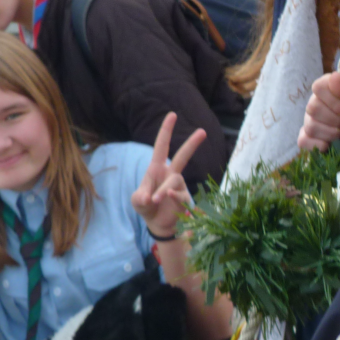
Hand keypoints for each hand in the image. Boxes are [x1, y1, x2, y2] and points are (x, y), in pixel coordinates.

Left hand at [132, 113, 205, 239]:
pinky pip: (180, 195)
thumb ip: (139, 197)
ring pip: (174, 180)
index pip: (162, 146)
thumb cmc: (146, 206)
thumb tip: (149, 197)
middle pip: (183, 156)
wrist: (157, 224)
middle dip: (192, 144)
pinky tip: (167, 198)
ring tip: (154, 200)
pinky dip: (172, 197)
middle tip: (203, 132)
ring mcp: (179, 186)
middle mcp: (170, 174)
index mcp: (157, 168)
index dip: (166, 130)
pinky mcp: (184, 199)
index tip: (172, 115)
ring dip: (163, 190)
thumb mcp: (137, 201)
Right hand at [297, 72, 339, 151]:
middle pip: (312, 108)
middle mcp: (314, 101)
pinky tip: (330, 144)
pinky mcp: (307, 136)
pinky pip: (303, 141)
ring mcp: (309, 119)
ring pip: (311, 126)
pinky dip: (318, 144)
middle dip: (335, 119)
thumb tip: (334, 75)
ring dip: (331, 133)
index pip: (317, 88)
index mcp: (326, 87)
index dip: (334, 102)